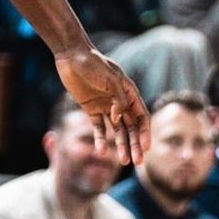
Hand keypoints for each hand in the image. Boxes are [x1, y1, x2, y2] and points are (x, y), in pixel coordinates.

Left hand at [55, 46, 149, 164]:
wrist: (71, 56)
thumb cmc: (93, 63)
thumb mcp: (109, 79)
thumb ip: (118, 98)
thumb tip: (119, 118)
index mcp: (129, 93)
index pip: (142, 117)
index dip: (145, 133)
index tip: (147, 148)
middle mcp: (120, 102)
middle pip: (131, 128)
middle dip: (136, 145)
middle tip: (138, 162)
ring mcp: (106, 106)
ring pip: (117, 131)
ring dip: (121, 146)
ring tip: (124, 161)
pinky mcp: (91, 109)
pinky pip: (98, 128)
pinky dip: (100, 139)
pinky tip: (101, 151)